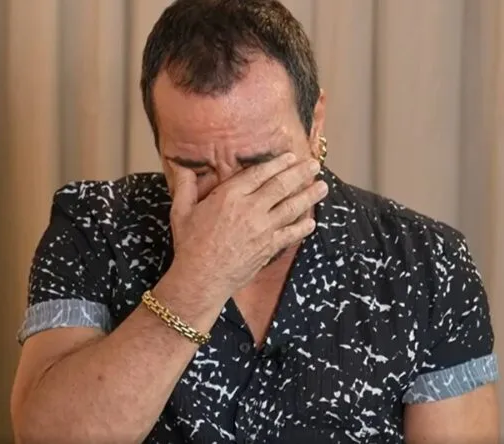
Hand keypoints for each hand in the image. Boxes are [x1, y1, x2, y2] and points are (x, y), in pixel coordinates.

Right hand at [167, 153, 327, 300]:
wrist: (201, 278)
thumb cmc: (189, 245)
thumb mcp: (181, 211)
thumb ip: (185, 185)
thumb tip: (180, 165)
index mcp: (229, 196)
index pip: (259, 174)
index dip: (277, 163)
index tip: (289, 156)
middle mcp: (250, 209)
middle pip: (281, 186)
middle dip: (300, 173)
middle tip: (314, 165)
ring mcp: (262, 229)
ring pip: (291, 207)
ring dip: (309, 196)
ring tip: (323, 186)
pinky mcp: (268, 247)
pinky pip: (291, 234)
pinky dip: (303, 227)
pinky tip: (312, 221)